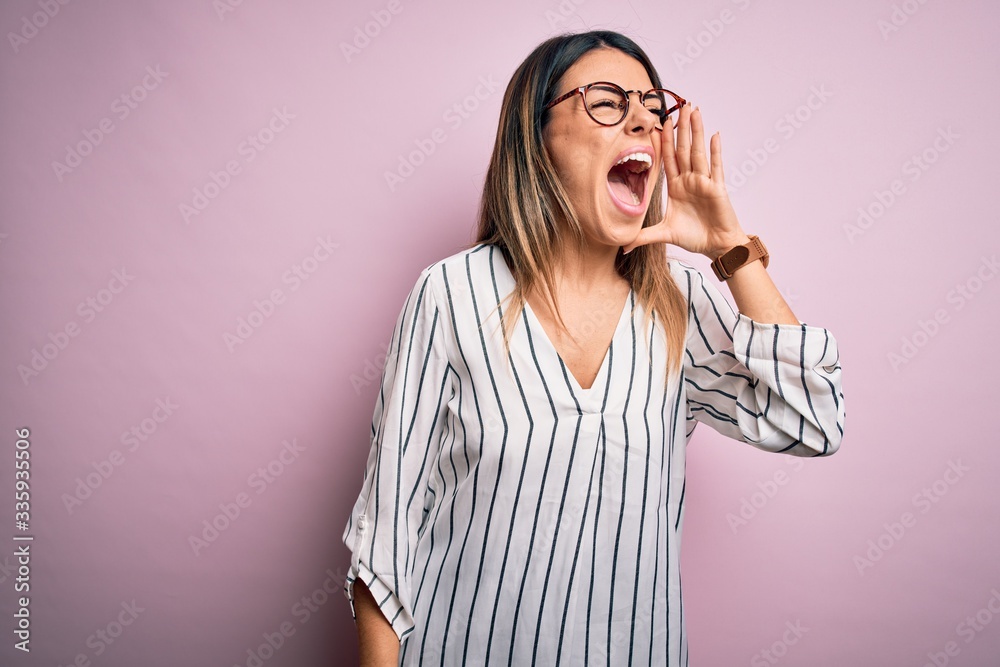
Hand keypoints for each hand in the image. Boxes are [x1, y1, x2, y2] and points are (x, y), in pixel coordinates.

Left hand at [622, 104, 748, 258]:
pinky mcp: (717, 188)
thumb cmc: (694, 237)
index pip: (668, 158)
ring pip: (698, 152)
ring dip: (696, 131)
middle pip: (683, 149)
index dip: (664, 141)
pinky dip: (715, 151)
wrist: (716, 246)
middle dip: (681, 127)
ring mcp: (704, 182)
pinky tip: (714, 134)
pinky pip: (716, 166)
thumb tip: (623, 246)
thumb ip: (643, 236)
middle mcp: (689, 180)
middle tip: (680, 105)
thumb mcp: (664, 234)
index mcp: (676, 187)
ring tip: (694, 111)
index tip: (660, 123)